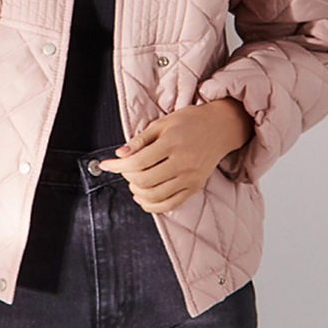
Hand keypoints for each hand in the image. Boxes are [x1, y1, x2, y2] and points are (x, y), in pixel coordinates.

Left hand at [98, 98, 253, 212]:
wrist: (221, 128)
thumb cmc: (190, 122)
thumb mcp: (163, 123)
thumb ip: (140, 140)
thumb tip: (120, 154)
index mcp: (172, 143)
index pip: (138, 161)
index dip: (117, 166)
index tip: (106, 165)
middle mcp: (183, 163)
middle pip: (145, 180)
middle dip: (127, 177)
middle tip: (123, 170)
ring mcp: (190, 178)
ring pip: (155, 196)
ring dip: (137, 191)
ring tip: (133, 181)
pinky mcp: (195, 188)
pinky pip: (170, 204)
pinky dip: (152, 205)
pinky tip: (142, 197)